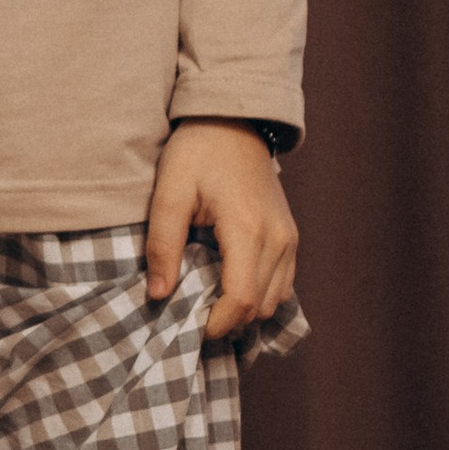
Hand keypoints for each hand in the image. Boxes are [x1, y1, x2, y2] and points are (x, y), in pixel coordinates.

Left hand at [144, 120, 297, 341]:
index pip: (241, 299)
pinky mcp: (290, 236)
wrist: (234, 120)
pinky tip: (226, 288)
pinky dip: (258, 296)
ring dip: (243, 312)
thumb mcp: (169, 193)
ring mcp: (290, 238)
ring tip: (206, 303)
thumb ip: (162, 244)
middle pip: (260, 307)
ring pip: (276, 300)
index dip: (215, 324)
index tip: (187, 329)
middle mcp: (279, 238)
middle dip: (226, 322)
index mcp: (248, 229)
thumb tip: (158, 294)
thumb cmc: (198, 152)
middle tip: (189, 317)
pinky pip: (282, 284)